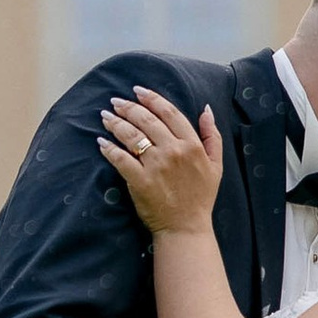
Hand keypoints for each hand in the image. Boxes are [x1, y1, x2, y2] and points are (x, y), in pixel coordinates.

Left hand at [97, 85, 223, 234]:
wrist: (186, 227)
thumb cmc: (201, 197)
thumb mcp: (216, 164)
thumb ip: (212, 135)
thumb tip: (205, 109)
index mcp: (191, 145)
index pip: (169, 113)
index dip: (152, 98)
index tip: (138, 91)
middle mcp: (173, 151)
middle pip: (146, 120)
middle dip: (128, 107)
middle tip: (115, 101)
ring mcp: (156, 166)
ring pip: (131, 136)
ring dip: (116, 123)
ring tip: (105, 117)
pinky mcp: (140, 181)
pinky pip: (120, 159)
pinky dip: (109, 148)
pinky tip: (102, 141)